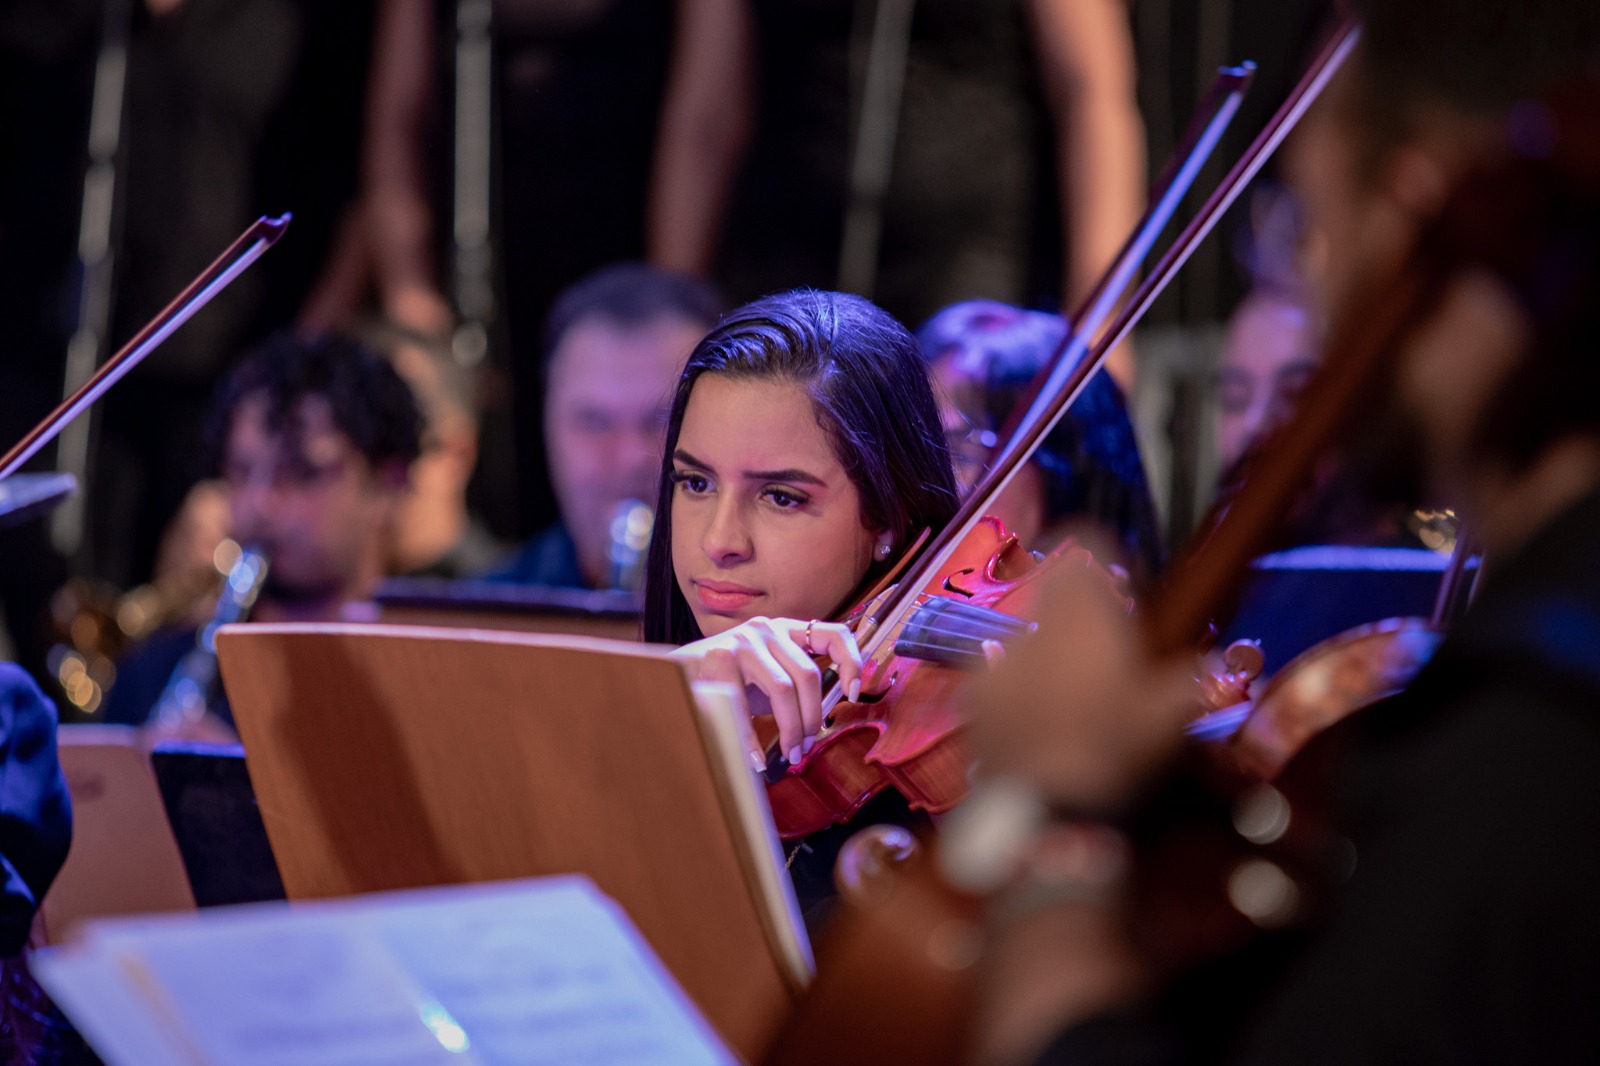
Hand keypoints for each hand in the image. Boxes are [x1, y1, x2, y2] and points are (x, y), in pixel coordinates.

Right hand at [671, 617, 863, 770]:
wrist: (671, 675)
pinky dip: (754, 739)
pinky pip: (747, 706)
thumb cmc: (724, 680)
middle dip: (812, 718)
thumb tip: (818, 722)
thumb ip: (793, 686)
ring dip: (791, 728)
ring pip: (784, 689)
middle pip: (809, 676)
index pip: (833, 634)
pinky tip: (756, 759)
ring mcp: (743, 640)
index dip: (852, 662)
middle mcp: (767, 628)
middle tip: (804, 747)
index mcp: (784, 630)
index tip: (854, 693)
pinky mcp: (721, 657)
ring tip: (788, 753)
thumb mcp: (765, 677)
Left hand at [964, 556, 1195, 814]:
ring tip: (1069, 698)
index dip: (1107, 559)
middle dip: (1077, 616)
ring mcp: (997, 659)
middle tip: (1104, 654)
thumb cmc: (1114, 749)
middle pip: (1056, 595)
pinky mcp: (973, 697)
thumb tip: (1213, 665)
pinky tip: (1037, 724)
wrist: (1044, 805)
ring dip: (1047, 655)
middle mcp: (1033, 622)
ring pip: (1028, 638)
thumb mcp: (1167, 718)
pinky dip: (1018, 691)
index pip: (1088, 546)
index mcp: (1083, 612)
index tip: (1124, 588)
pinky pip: (1001, 678)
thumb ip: (1189, 682)